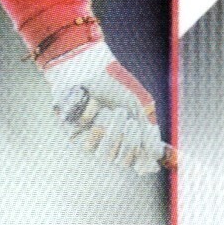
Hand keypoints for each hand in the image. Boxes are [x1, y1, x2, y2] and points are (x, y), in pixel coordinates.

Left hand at [42, 40, 168, 174]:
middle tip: (122, 113)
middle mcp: (102, 142)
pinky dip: (89, 113)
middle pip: (113, 157)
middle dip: (121, 135)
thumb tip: (155, 156)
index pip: (127, 160)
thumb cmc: (116, 85)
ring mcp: (84, 136)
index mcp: (121, 139)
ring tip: (107, 107)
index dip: (134, 152)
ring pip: (96, 148)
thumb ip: (148, 131)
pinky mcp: (68, 128)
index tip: (139, 134)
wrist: (91, 64)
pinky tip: (88, 100)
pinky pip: (81, 131)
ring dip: (105, 125)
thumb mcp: (139, 105)